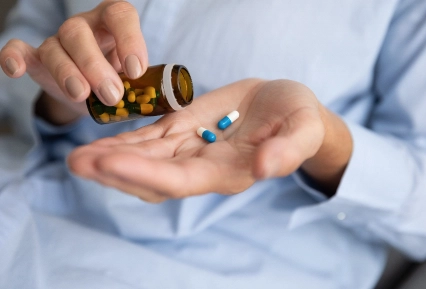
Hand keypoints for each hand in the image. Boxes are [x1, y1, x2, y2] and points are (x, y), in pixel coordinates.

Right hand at [0, 0, 147, 124]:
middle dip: (96, 65)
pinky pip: (20, 50)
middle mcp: (85, 27)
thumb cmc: (121, 82)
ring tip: (84, 96)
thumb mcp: (138, 81)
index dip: (129, 39)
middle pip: (81, 32)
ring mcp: (58, 41)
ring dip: (69, 72)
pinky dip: (13, 57)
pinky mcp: (37, 58)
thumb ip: (150, 86)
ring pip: (56, 45)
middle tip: (112, 95)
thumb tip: (177, 104)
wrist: (95, 93)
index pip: (120, 15)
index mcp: (114, 25)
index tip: (136, 70)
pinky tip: (15, 68)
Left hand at [68, 79, 352, 201]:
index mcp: (229, 171)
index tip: (108, 162)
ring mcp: (191, 149)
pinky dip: (125, 141)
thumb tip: (265, 169)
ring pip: (145, 159)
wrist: (286, 108)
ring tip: (77, 155)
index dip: (145, 173)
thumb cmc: (299, 119)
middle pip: (152, 176)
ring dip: (111, 157)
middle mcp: (203, 167)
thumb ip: (288, 150)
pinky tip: (100, 142)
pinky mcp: (184, 130)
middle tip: (78, 162)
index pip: (181, 180)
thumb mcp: (303, 129)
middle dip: (116, 171)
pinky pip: (150, 140)